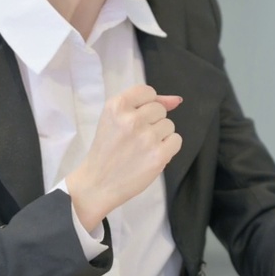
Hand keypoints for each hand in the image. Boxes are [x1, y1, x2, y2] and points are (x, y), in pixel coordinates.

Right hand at [66, 85, 182, 232]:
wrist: (97, 183)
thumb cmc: (107, 150)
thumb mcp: (115, 119)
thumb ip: (144, 104)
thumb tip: (177, 100)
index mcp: (116, 106)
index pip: (147, 91)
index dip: (146, 105)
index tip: (135, 118)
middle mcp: (131, 119)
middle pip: (160, 109)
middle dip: (152, 122)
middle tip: (135, 137)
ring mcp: (146, 138)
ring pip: (169, 125)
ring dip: (160, 136)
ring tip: (142, 148)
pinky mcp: (158, 155)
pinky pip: (176, 140)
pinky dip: (168, 148)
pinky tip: (151, 155)